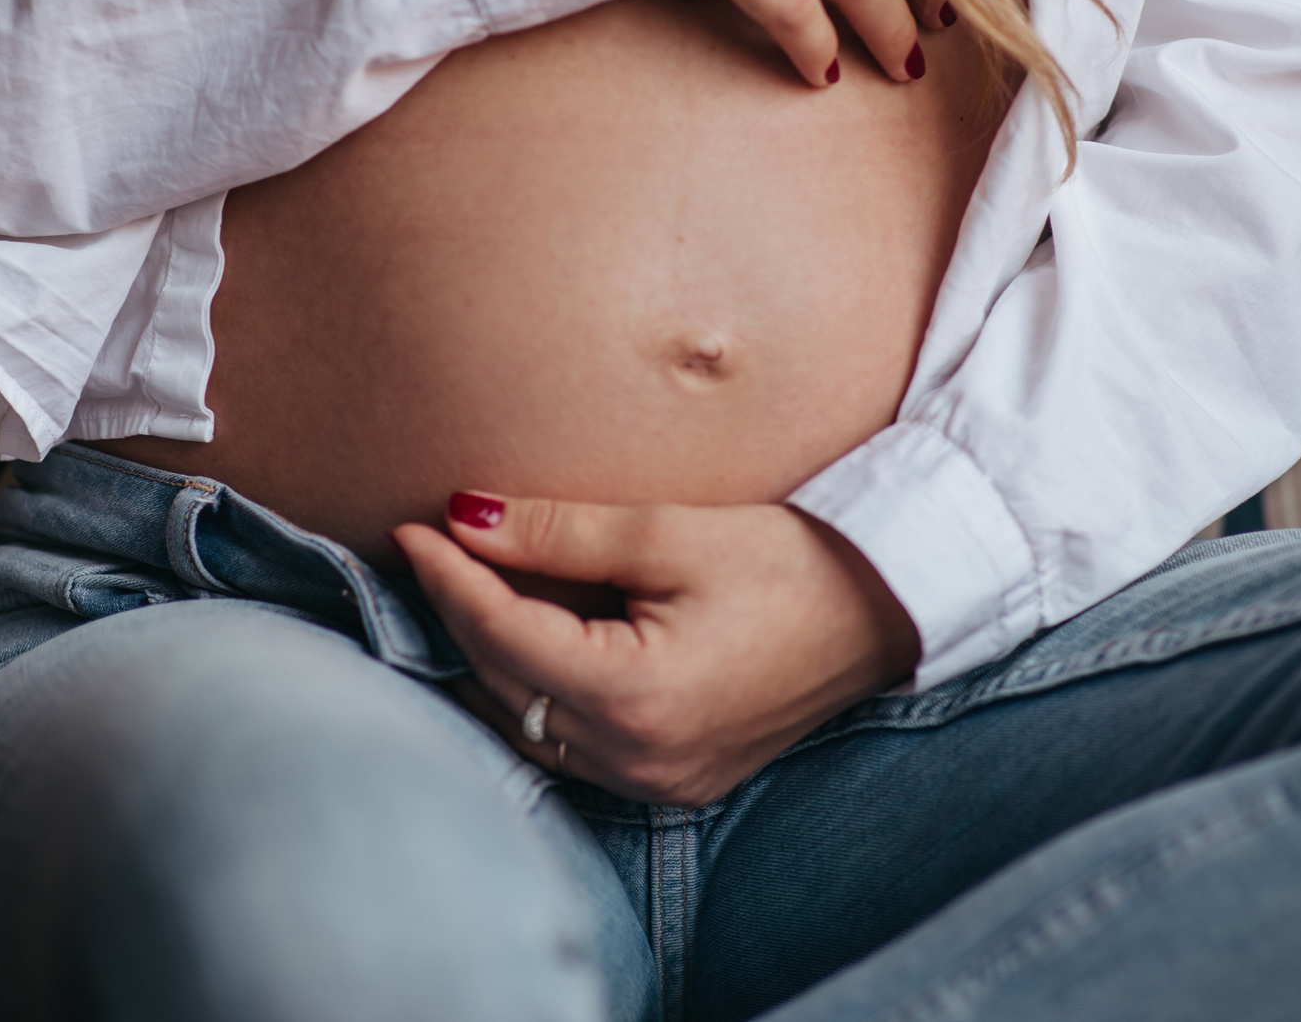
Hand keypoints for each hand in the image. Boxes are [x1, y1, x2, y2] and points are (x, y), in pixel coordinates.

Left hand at [393, 493, 921, 805]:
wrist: (888, 608)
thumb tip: (464, 517)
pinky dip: (534, 694)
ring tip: (458, 591)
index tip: (411, 527)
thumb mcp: (672, 531)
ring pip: (529, 726)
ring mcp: (657, 783)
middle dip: (457, 616)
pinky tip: (521, 644)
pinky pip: (572, 745)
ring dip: (489, 662)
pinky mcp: (675, 782)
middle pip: (504, 685)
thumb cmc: (791, 561)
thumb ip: (558, 532)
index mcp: (634, 699)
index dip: (447, 578)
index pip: (502, 635)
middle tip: (425, 548)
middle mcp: (637, 760)